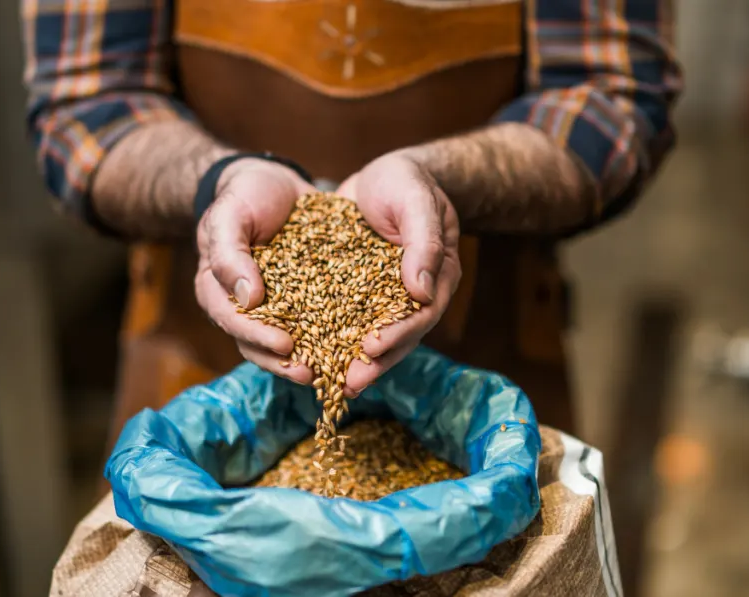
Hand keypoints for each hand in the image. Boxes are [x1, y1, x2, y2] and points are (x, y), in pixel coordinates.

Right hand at [195, 158, 316, 383]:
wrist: (273, 181)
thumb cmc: (243, 195)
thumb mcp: (229, 215)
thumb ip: (229, 253)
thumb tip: (248, 298)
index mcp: (218, 290)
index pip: (234, 321)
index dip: (258, 337)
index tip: (286, 345)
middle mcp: (245, 306)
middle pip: (259, 345)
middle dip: (285, 363)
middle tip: (313, 374)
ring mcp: (276, 306)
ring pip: (288, 341)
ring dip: (310, 358)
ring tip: (335, 370)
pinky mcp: (305, 299)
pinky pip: (317, 321)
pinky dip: (332, 336)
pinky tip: (354, 345)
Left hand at [337, 152, 461, 394]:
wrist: (385, 173)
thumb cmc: (407, 182)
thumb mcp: (416, 202)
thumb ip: (424, 243)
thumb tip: (421, 291)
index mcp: (437, 276)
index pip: (421, 314)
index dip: (398, 334)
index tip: (372, 348)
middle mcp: (415, 294)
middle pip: (399, 336)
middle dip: (375, 362)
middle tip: (349, 383)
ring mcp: (387, 296)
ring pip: (374, 334)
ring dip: (353, 359)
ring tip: (332, 384)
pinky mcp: (360, 292)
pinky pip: (349, 319)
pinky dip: (334, 337)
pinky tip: (311, 354)